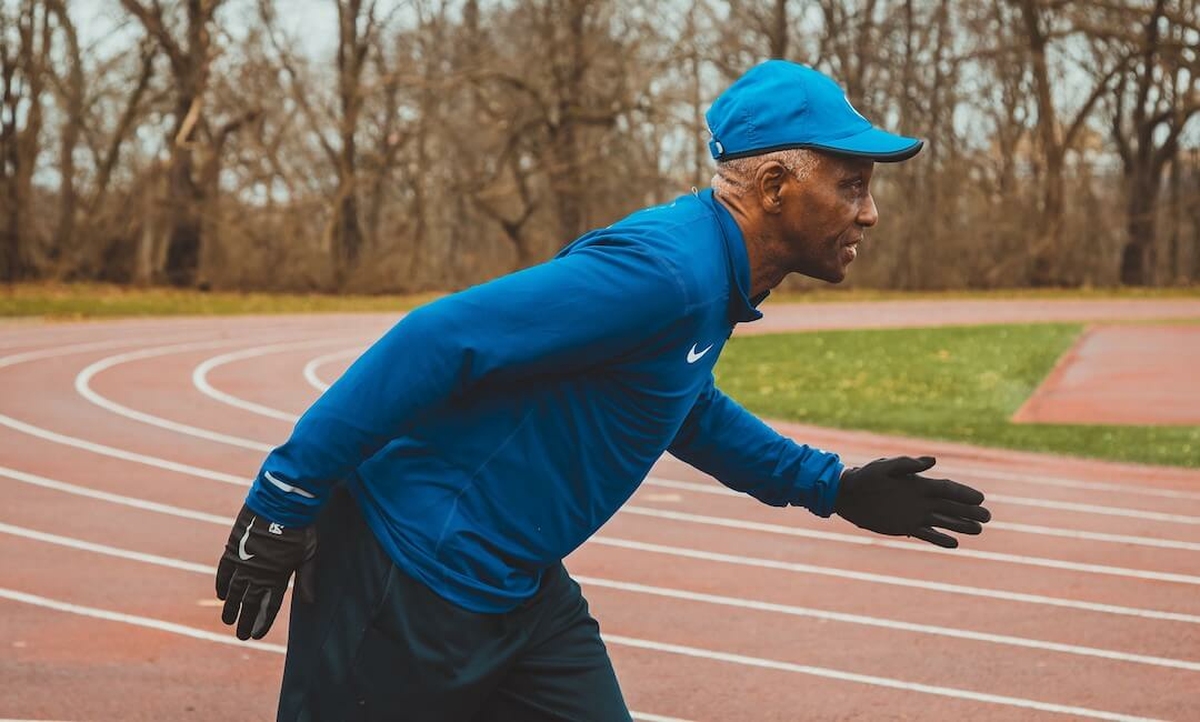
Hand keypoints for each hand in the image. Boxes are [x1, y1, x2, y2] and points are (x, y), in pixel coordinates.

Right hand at [216, 503, 316, 639]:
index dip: (262, 622)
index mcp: (278, 577)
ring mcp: (243, 562)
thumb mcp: (309, 555)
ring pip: (234, 591)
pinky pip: (224, 572)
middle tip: (240, 635)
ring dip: (230, 607)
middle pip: (249, 603)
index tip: (255, 635)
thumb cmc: (299, 529)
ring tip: (227, 620)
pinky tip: (222, 595)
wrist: (280, 504)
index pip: (268, 607)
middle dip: (244, 621)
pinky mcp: (233, 549)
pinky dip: (222, 584)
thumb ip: (306, 579)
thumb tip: (310, 603)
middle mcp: (258, 574)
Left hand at [834, 456, 990, 548]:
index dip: (964, 494)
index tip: (980, 499)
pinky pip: (927, 534)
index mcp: (919, 484)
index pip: (947, 489)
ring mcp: (915, 514)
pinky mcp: (906, 526)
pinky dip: (941, 539)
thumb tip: (932, 461)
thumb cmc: (866, 476)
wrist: (849, 494)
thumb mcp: (885, 467)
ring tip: (979, 530)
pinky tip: (955, 544)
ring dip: (961, 525)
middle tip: (988, 517)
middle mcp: (921, 499)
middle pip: (951, 507)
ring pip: (944, 521)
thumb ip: (908, 465)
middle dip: (969, 511)